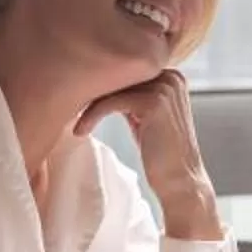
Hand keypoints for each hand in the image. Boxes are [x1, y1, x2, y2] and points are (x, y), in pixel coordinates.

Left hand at [76, 70, 218, 238]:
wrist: (180, 180)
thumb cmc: (159, 153)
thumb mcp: (144, 117)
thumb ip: (131, 97)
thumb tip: (96, 83)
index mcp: (172, 75)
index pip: (127, 70)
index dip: (102, 84)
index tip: (78, 98)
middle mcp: (171, 76)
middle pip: (119, 74)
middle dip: (94, 91)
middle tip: (70, 106)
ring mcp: (165, 87)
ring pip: (113, 87)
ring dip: (89, 105)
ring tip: (77, 123)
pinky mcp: (153, 102)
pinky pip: (112, 102)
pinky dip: (92, 116)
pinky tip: (81, 130)